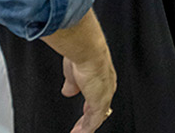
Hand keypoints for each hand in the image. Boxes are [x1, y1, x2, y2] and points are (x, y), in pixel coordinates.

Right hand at [40, 9, 116, 132]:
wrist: (88, 50)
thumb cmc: (82, 52)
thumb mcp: (73, 71)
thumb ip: (72, 83)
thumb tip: (68, 91)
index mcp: (101, 77)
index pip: (97, 95)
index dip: (90, 105)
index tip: (85, 112)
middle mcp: (105, 88)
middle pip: (99, 109)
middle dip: (89, 118)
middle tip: (80, 128)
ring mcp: (103, 96)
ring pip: (96, 117)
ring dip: (86, 127)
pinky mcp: (99, 103)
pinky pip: (94, 122)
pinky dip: (86, 130)